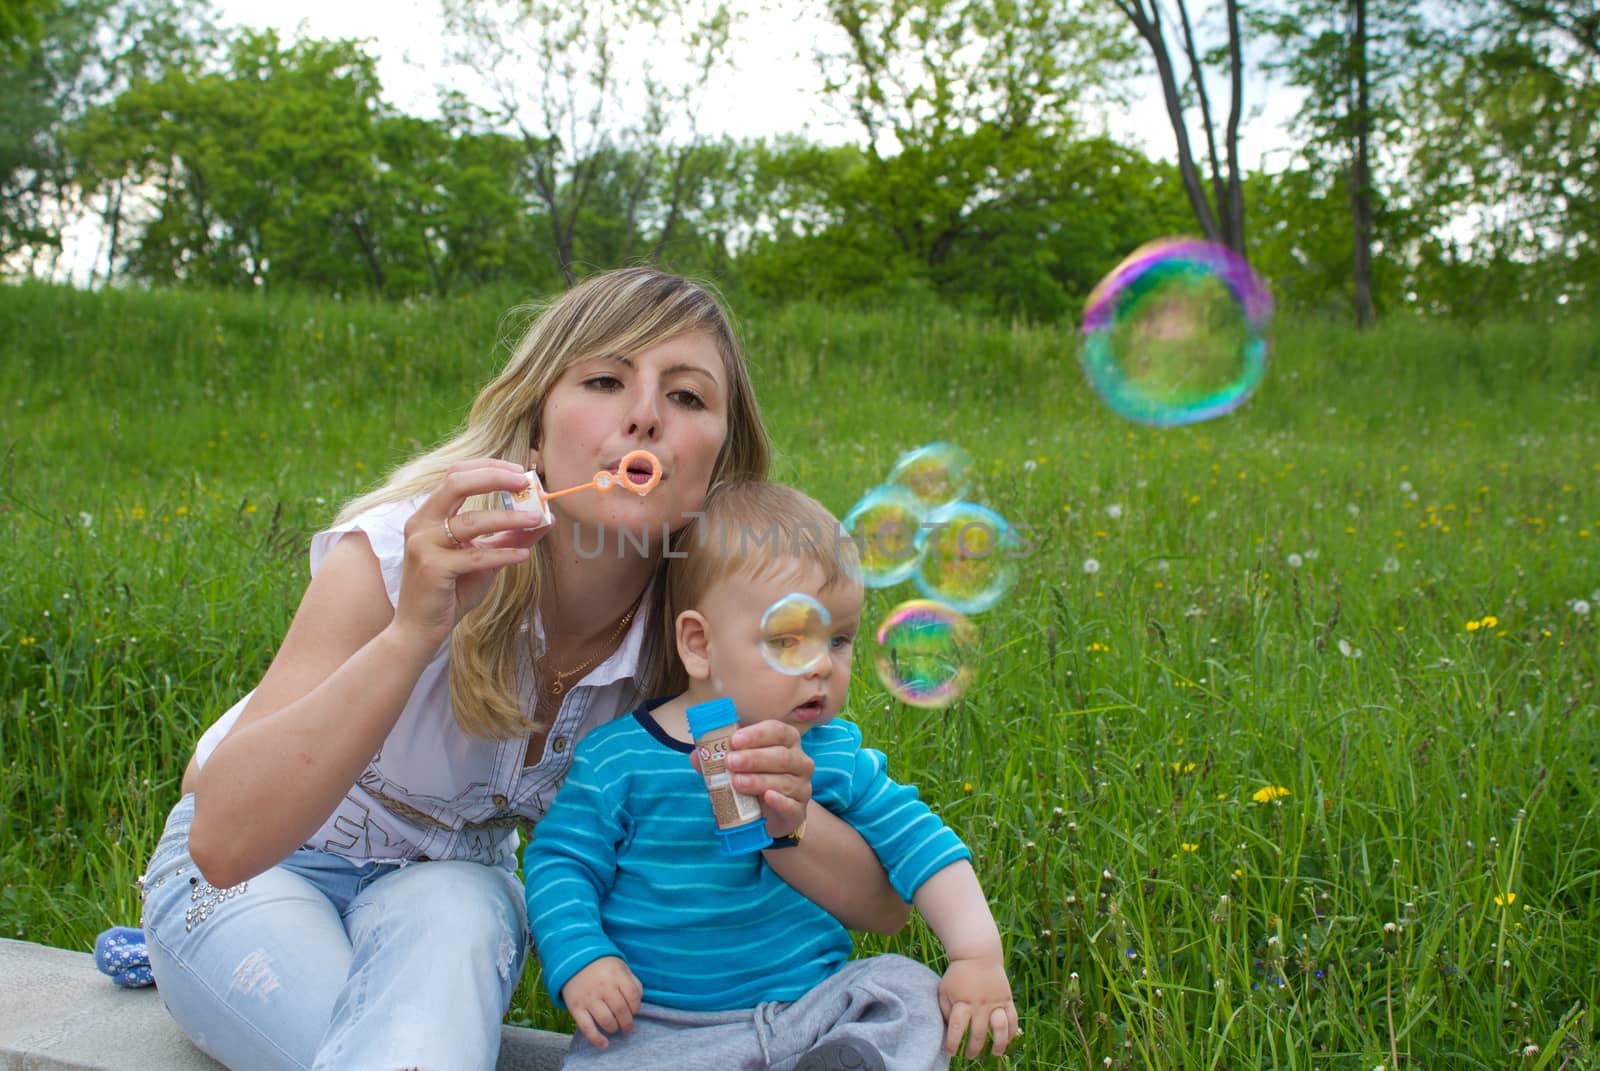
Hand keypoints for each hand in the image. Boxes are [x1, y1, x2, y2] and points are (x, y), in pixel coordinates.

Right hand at [392, 460, 548, 651]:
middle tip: (526, 483)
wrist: (420, 629)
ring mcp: (424, 545)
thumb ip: (511, 537)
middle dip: (494, 478)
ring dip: (508, 517)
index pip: (456, 474)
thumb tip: (547, 517)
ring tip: (536, 519)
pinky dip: (503, 554)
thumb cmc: (451, 590)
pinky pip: (475, 557)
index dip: (488, 468)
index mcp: (429, 514)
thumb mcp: (485, 559)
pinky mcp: (433, 569)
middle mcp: (421, 523)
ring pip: (470, 521)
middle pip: (457, 484)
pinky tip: (523, 556)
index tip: (520, 472)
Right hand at [561, 956, 641, 1050]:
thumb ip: (632, 982)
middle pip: (621, 1010)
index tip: (634, 1011)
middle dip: (627, 1023)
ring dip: (614, 1028)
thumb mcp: (620, 967)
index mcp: (616, 975)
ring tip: (616, 1028)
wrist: (574, 960)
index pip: (633, 996)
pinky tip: (604, 1044)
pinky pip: (586, 1027)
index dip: (636, 1007)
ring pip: (606, 1020)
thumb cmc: (602, 967)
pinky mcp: (575, 1007)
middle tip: (628, 1027)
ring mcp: (588, 997)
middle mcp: (603, 986)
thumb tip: (638, 1002)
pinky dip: (596, 1039)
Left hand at [724, 720, 812, 838]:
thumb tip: (696, 755)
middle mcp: (799, 761)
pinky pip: (791, 805)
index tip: (734, 740)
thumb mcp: (739, 767)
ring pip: (784, 781)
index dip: (756, 734)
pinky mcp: (798, 810)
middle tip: (730, 762)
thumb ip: (719, 760)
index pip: (776, 731)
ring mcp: (802, 787)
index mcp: (786, 742)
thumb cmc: (756, 780)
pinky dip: (779, 801)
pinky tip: (767, 797)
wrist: (771, 815)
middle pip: (781, 755)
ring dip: (759, 780)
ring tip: (737, 782)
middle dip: (754, 758)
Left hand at [939, 955, 1018, 1058]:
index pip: (957, 1028)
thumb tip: (949, 1031)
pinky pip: (1012, 1018)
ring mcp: (995, 1002)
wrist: (978, 955)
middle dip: (973, 1048)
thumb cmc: (958, 975)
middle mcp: (980, 1004)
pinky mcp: (1006, 998)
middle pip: (978, 1033)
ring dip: (998, 1044)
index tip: (949, 1052)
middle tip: (969, 1056)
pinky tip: (1008, 1040)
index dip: (953, 1043)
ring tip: (995, 1053)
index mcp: (962, 1002)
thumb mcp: (944, 990)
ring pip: (1000, 1028)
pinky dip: (1012, 1031)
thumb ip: (946, 1011)